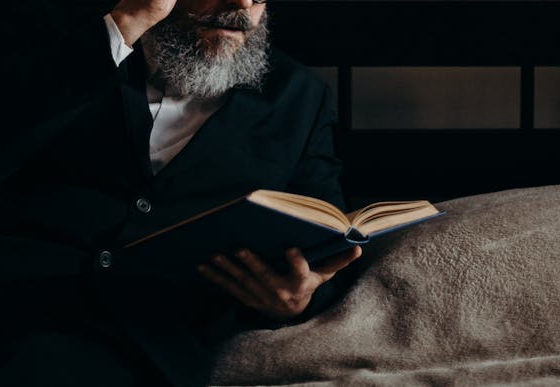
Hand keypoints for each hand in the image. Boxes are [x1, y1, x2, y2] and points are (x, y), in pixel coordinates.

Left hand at [197, 244, 361, 320]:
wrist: (291, 314)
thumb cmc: (307, 285)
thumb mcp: (324, 275)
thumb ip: (337, 260)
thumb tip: (358, 246)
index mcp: (299, 284)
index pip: (300, 271)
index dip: (296, 260)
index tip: (291, 248)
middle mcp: (279, 292)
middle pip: (264, 276)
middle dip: (250, 263)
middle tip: (238, 248)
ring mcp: (260, 296)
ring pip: (242, 281)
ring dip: (226, 269)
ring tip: (213, 255)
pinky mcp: (245, 297)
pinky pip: (228, 287)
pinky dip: (214, 277)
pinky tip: (201, 265)